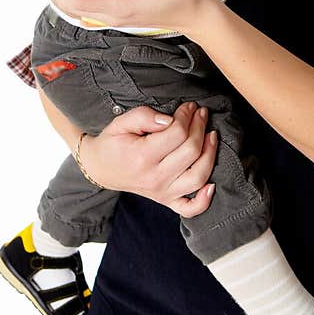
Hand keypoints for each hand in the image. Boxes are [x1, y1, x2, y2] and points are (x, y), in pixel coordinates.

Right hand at [79, 102, 217, 214]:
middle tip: (200, 113)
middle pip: (191, 151)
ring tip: (212, 135)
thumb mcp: (121, 123)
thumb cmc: (113, 143)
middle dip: (200, 127)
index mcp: (142, 157)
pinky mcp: (167, 201)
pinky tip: (212, 185)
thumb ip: (144, 116)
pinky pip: (190, 208)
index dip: (187, 116)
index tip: (189, 106)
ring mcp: (162, 193)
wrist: (101, 169)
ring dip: (210, 154)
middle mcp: (155, 178)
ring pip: (198, 177)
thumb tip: (169, 120)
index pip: (177, 133)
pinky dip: (204, 200)